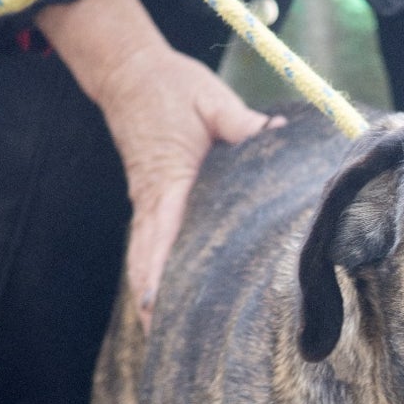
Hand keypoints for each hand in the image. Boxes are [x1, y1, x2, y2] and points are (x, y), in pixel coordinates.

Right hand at [98, 41, 273, 328]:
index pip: (164, 233)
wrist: (128, 69)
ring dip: (147, 290)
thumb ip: (242, 124)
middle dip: (152, 296)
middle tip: (160, 334)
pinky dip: (147, 271)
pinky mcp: (147, 199)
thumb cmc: (172, 85)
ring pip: (143, 254)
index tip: (159, 302)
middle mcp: (152, 198)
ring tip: (155, 328)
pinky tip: (155, 296)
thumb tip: (275, 134)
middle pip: (148, 256)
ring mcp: (145, 201)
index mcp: (170, 179)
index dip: (161, 270)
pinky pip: (145, 243)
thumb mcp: (211, 99)